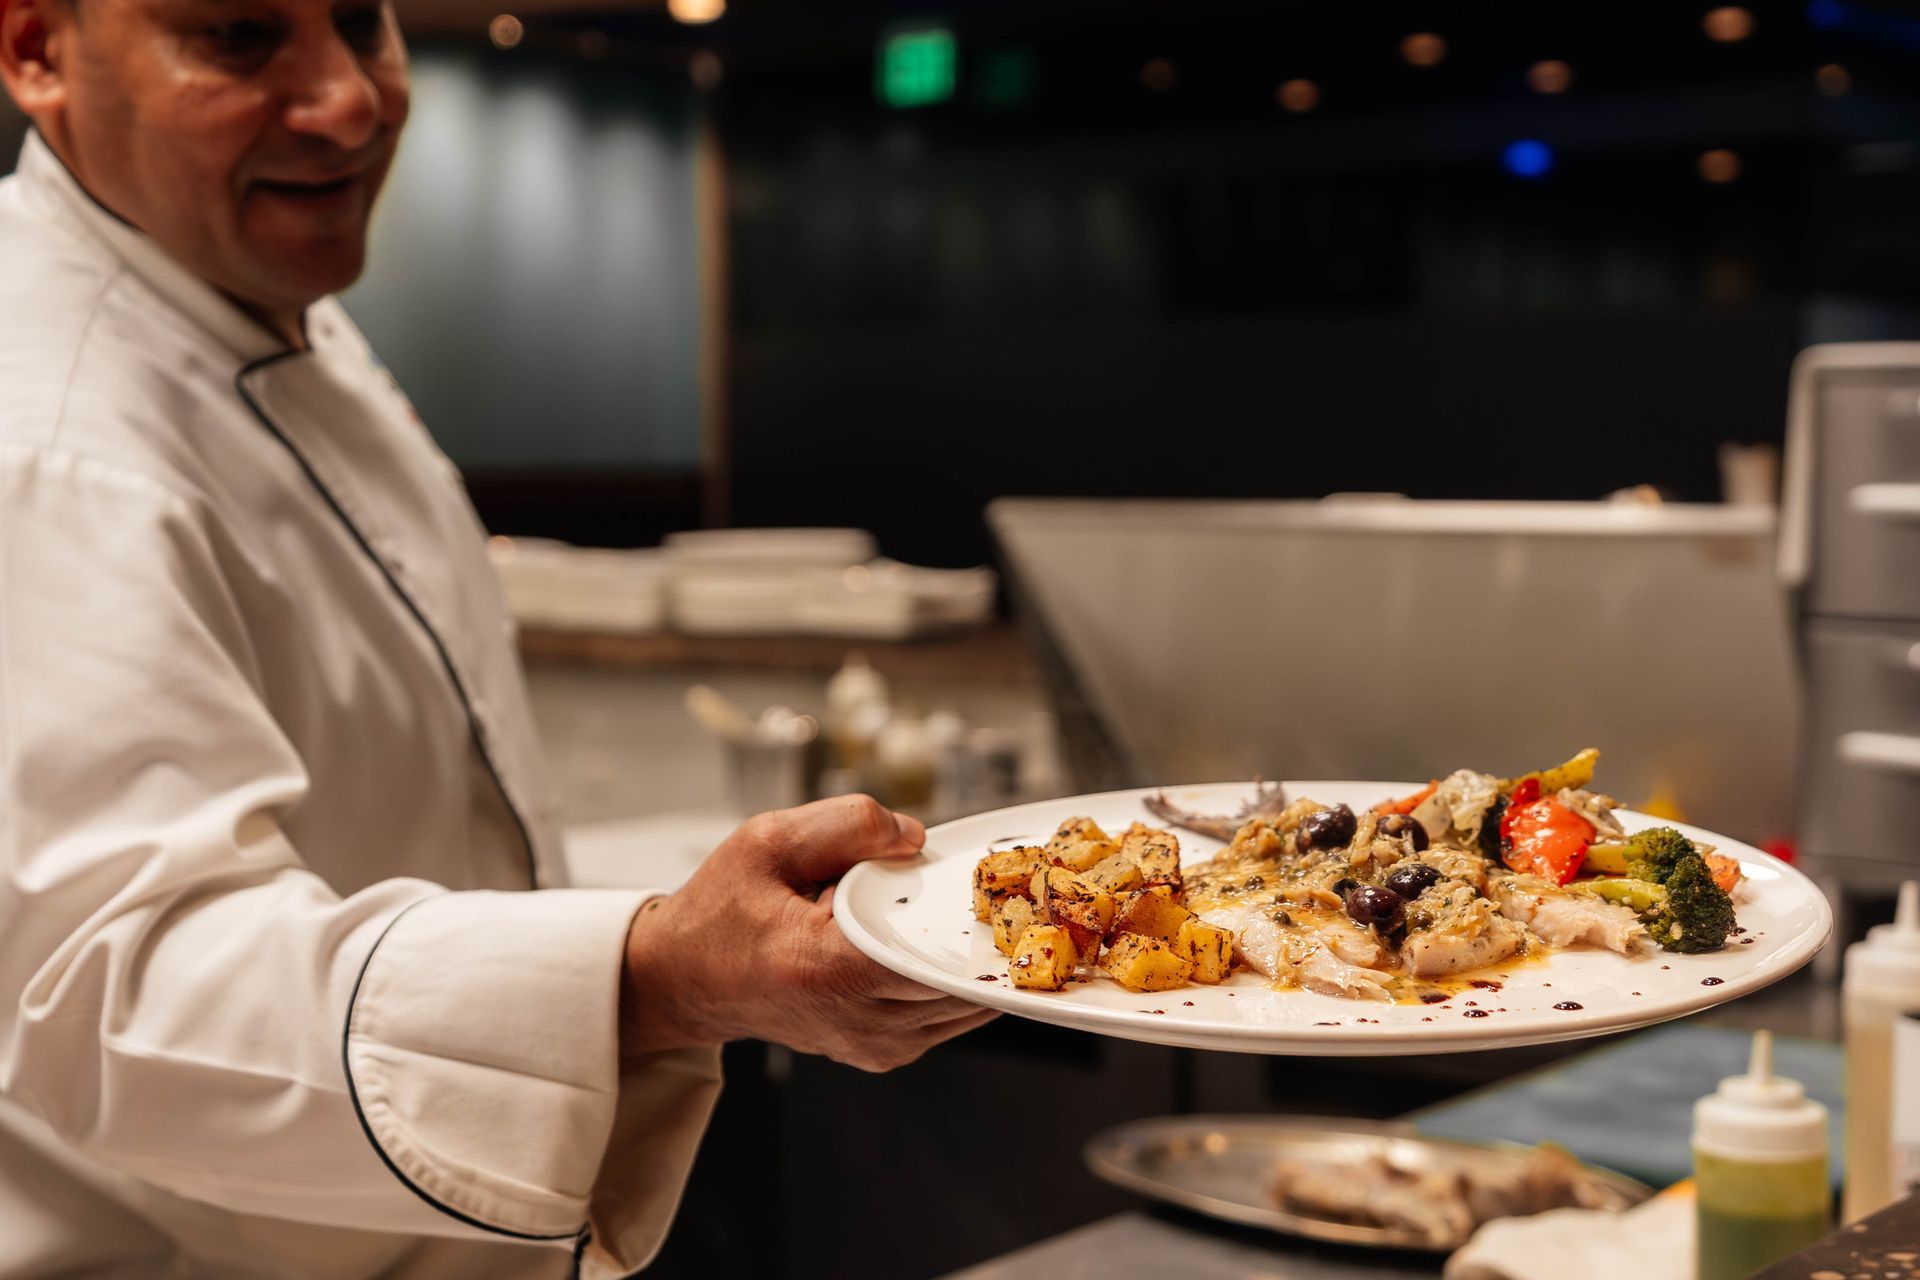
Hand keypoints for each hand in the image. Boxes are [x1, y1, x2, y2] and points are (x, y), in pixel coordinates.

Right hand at [620, 795, 997, 1071]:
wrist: (688, 980)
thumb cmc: (722, 912)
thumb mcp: (768, 841)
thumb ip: (846, 824)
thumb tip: (915, 836)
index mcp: (827, 967)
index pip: (931, 954)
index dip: (971, 918)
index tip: (994, 888)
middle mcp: (858, 1019)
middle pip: (963, 979)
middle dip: (984, 932)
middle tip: (994, 888)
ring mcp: (876, 1046)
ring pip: (969, 1004)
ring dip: (977, 958)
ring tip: (969, 911)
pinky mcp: (886, 1052)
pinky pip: (951, 1016)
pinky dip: (959, 979)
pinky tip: (945, 941)